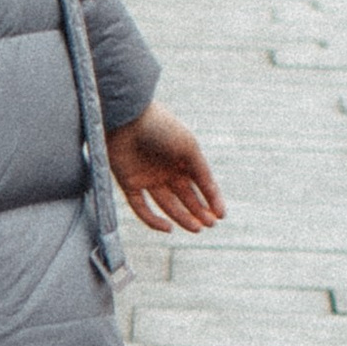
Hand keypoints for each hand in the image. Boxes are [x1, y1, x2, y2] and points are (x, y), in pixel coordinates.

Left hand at [106, 101, 223, 235]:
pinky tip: (168, 228)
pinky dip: (153, 220)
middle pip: (185, 197)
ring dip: (182, 217)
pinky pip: (141, 207)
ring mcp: (148, 177)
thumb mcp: (189, 147)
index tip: (221, 215)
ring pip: (167, 205)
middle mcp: (166, 169)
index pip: (201, 184)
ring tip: (197, 228)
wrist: (125, 117)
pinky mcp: (129, 183)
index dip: (212, 199)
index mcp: (183, 158)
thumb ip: (203, 174)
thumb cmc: (160, 127)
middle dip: (199, 211)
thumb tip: (215, 200)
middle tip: (209, 225)